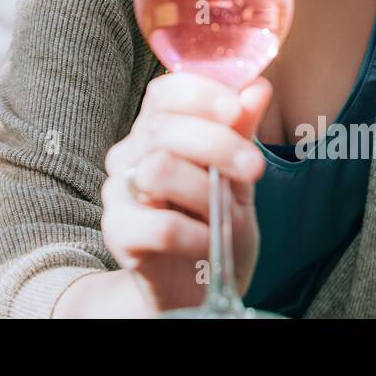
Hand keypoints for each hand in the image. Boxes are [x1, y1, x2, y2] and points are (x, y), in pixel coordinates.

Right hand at [101, 73, 273, 313]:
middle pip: (162, 128)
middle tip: (253, 166)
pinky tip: (210, 242)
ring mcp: (119, 194)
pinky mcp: (119, 234)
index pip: (163, 93)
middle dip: (216, 142)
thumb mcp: (238, 177)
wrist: (194, 288)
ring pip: (156, 170)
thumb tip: (257, 87)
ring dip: (204, 190)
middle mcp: (130, 155)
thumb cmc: (213, 225)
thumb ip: (241, 133)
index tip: (237, 109)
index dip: (199, 94)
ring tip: (228, 212)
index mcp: (157, 132)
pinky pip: (157, 225)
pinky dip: (194, 233)